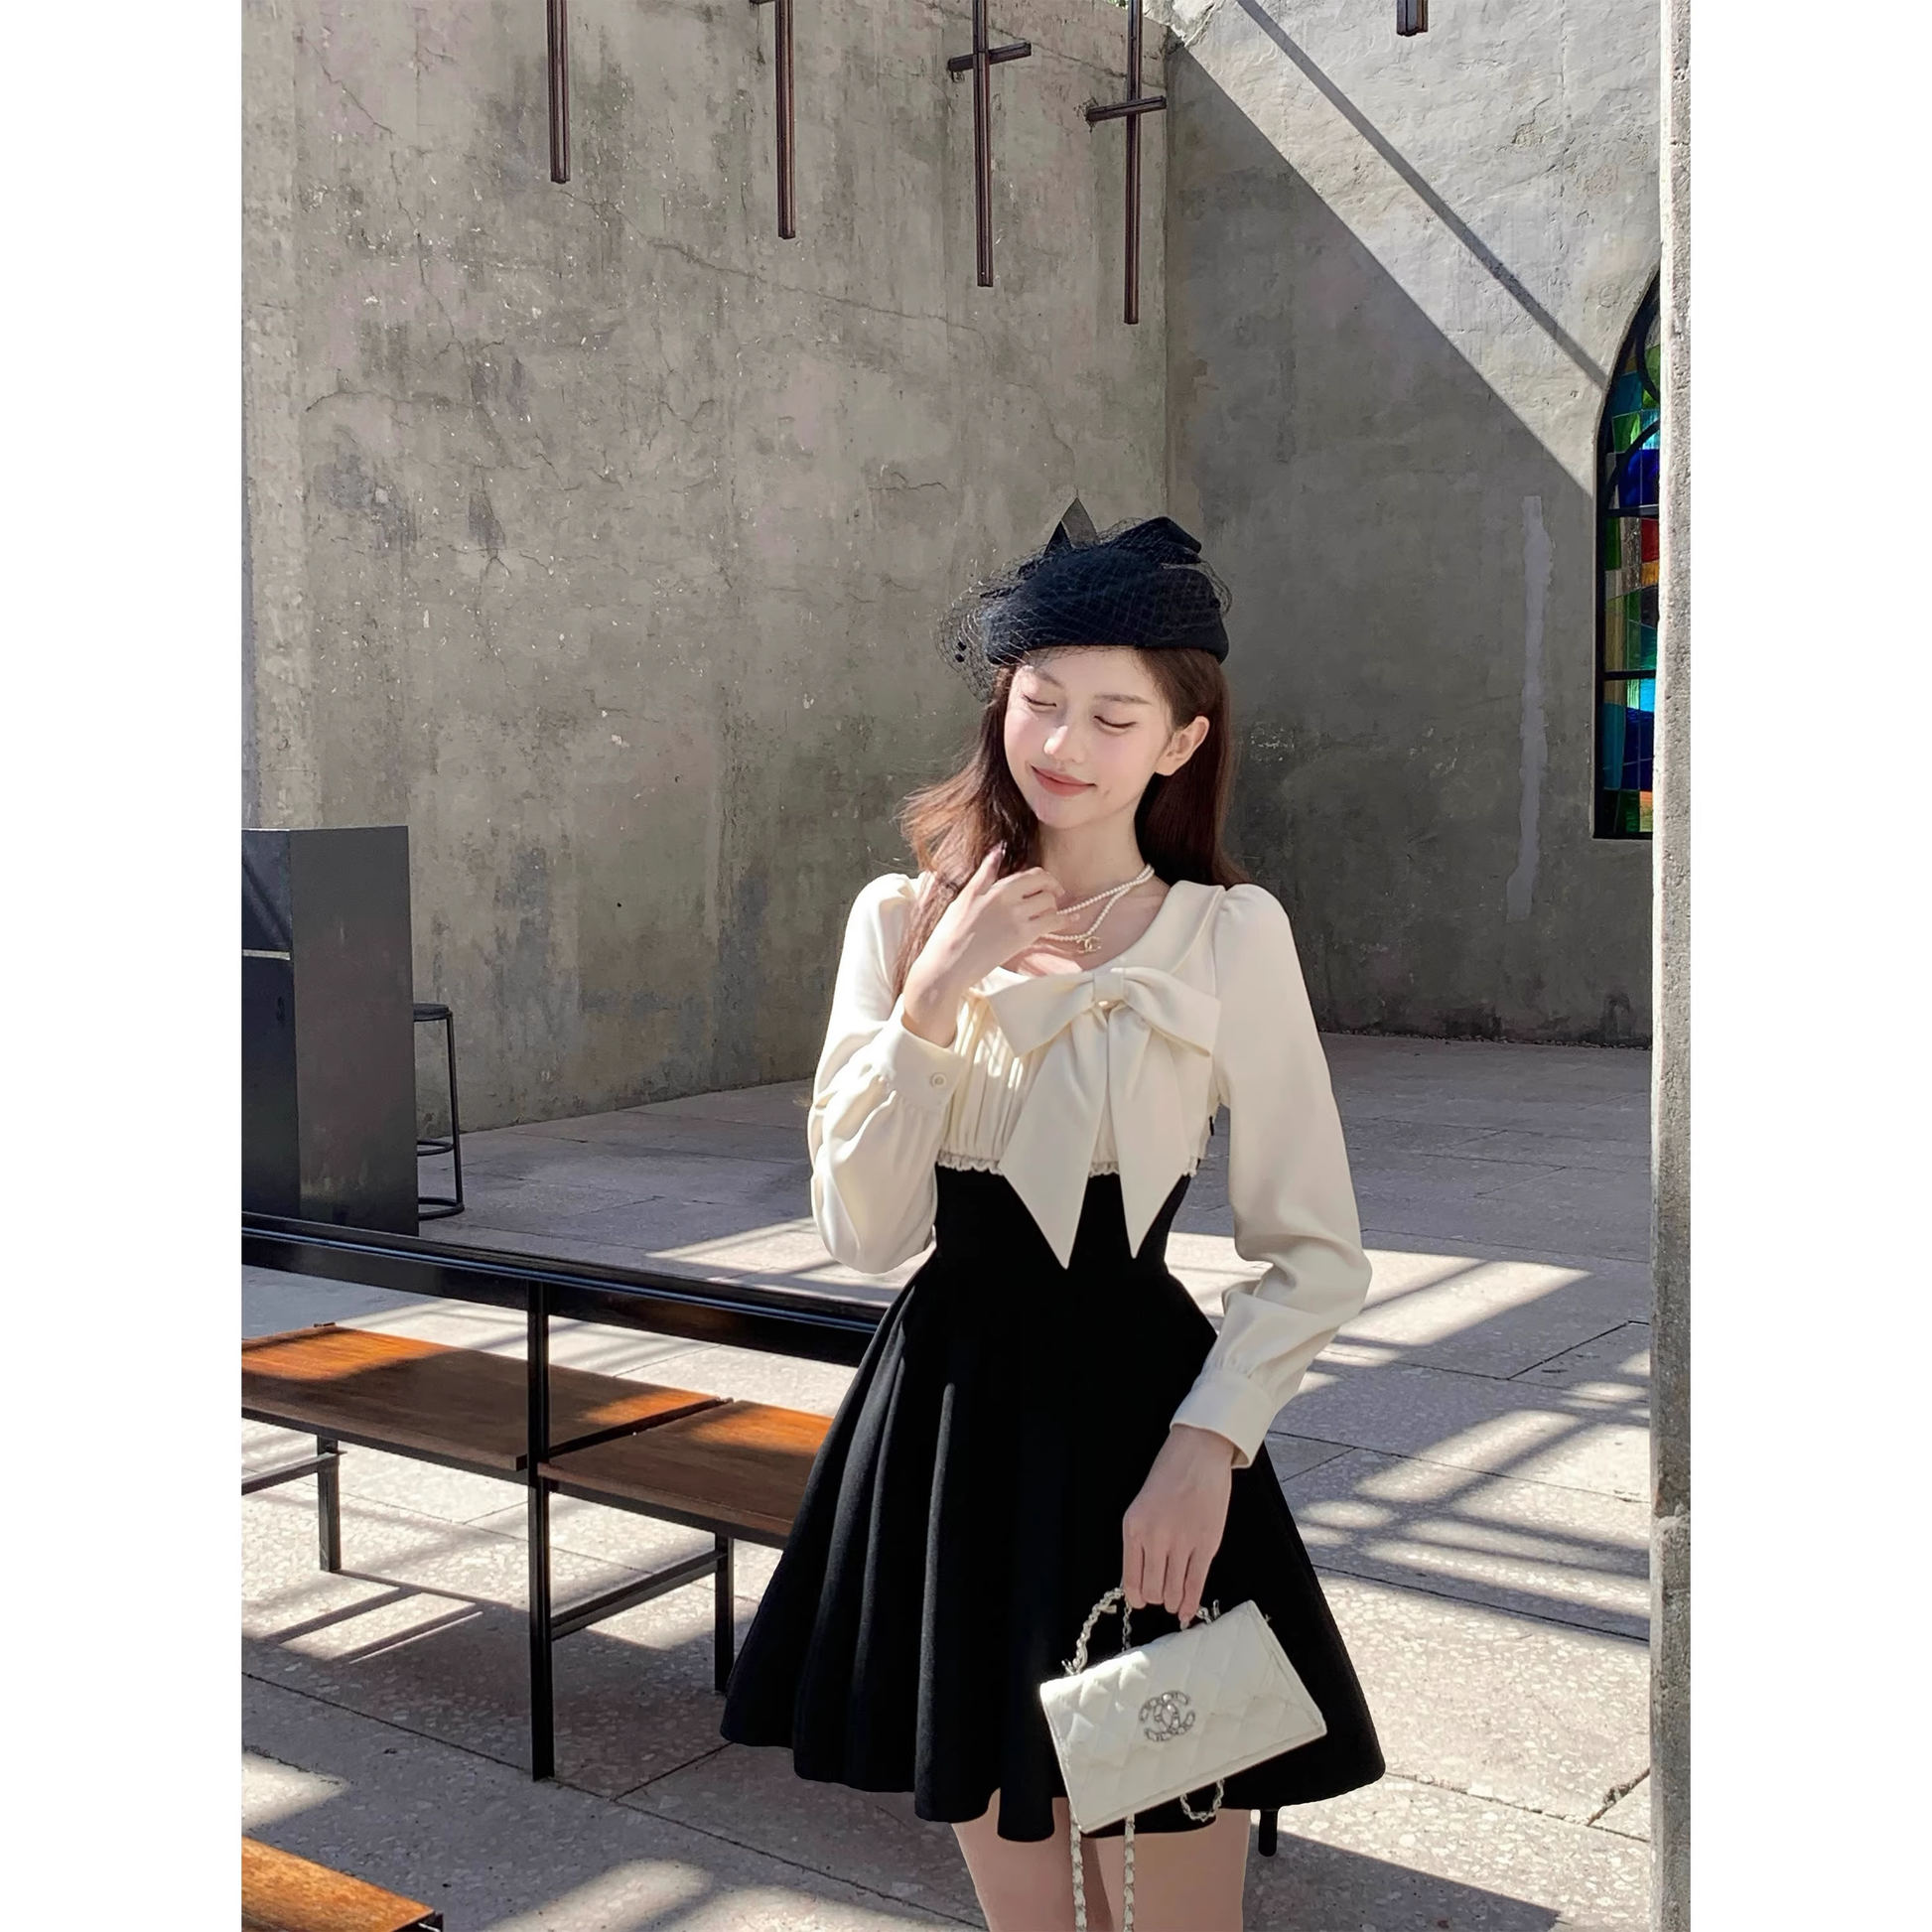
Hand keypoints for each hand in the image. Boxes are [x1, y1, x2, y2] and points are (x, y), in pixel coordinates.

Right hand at [901, 847, 1065, 1044]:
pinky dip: (1064, 921)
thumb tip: (998, 849)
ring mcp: (1019, 920)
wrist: (948, 963)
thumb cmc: (951, 930)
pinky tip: (1070, 921)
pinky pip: (1052, 924)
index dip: (1044, 877)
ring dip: (1054, 906)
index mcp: (998, 888)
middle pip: (1045, 887)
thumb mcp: (966, 896)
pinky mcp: (1023, 938)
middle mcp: (1012, 900)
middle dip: (1052, 889)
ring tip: (1050, 911)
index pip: (1032, 874)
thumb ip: (985, 873)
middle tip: (1055, 894)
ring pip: (1050, 904)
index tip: (1047, 882)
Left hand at [1121, 1424, 1235, 1625]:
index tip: (1141, 1600)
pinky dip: (1191, 1602)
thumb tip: (1140, 1578)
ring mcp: (1181, 1542)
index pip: (1131, 1578)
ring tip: (1175, 1602)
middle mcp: (1154, 1537)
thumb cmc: (1168, 1476)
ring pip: (1173, 1591)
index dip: (1137, 1597)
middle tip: (1162, 1595)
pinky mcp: (1206, 1544)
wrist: (1197, 1454)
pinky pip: (1195, 1583)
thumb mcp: (1141, 1506)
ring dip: (1173, 1601)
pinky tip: (1188, 1611)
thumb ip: (1140, 1540)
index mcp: (1133, 1528)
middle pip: (1152, 1589)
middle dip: (1157, 1597)